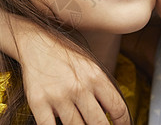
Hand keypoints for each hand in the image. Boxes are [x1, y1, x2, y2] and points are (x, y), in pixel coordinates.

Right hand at [0, 0, 130, 124]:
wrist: (36, 43)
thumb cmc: (65, 54)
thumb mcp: (90, 65)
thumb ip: (102, 87)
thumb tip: (113, 112)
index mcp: (95, 76)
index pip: (118, 108)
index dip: (124, 123)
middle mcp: (79, 87)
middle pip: (99, 124)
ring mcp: (58, 96)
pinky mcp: (38, 103)